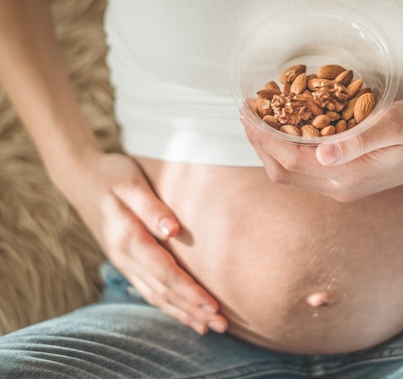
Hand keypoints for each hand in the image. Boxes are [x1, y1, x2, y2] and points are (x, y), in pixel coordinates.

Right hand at [56, 151, 226, 334]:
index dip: (189, 292)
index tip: (213, 305)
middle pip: (163, 291)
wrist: (80, 177)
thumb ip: (151, 207)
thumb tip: (173, 230)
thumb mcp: (131, 183)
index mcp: (128, 239)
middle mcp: (125, 257)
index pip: (165, 273)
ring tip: (208, 327)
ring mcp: (124, 263)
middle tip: (221, 325)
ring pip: (156, 296)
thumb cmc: (112, 174)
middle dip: (193, 310)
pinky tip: (184, 315)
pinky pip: (149, 290)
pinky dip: (168, 306)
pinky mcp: (127, 262)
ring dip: (182, 313)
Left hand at [242, 99, 402, 200]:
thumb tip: (320, 153)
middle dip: (259, 144)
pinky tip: (285, 130)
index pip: (290, 159)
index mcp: (349, 175)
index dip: (264, 137)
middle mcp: (341, 188)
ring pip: (290, 175)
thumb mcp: (394, 124)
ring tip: (259, 120)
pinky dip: (286, 153)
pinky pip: (303, 172)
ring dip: (270, 149)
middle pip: (283, 172)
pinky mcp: (346, 182)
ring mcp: (342, 188)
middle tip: (246, 113)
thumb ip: (357, 140)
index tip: (247, 112)